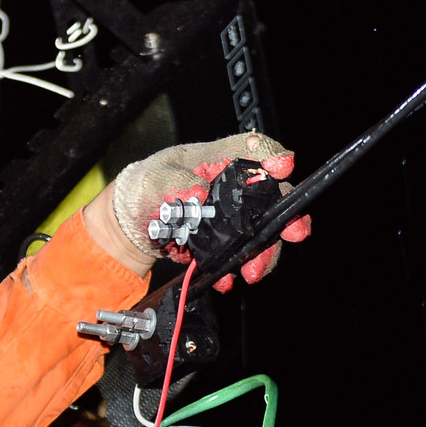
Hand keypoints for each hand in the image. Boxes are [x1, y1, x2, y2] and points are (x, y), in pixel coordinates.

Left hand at [101, 132, 313, 288]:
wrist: (132, 224)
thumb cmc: (145, 187)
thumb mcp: (153, 179)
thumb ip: (174, 183)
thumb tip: (198, 191)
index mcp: (220, 158)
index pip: (253, 148)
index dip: (271, 155)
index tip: (280, 168)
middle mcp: (234, 186)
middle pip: (272, 196)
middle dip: (287, 215)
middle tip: (294, 233)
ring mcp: (233, 216)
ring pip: (262, 232)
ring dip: (263, 253)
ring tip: (251, 272)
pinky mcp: (225, 242)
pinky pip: (240, 256)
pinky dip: (236, 269)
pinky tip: (226, 279)